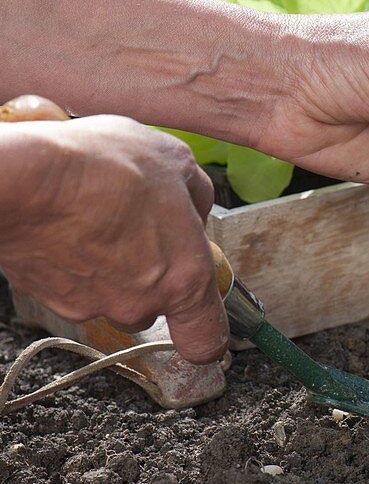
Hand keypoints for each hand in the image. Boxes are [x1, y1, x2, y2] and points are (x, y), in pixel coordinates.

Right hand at [0, 116, 227, 363]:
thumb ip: (197, 197)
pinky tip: (69, 226)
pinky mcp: (48, 299)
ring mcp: (91, 306)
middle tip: (141, 230)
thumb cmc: (106, 169)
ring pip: (111, 297)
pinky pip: (72, 287)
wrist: (27, 179)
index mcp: (184, 278)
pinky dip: (73, 263)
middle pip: (154, 308)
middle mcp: (139, 303)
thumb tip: (194, 213)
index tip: (201, 319)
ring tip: (100, 220)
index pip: (205, 340)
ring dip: (110, 269)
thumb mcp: (176, 162)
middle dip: (151, 276)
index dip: (206, 333)